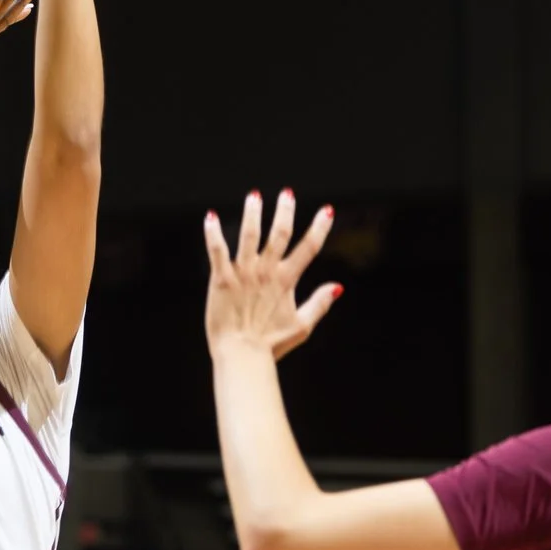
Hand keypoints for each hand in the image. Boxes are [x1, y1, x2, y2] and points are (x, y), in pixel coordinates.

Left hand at [203, 190, 338, 360]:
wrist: (242, 355)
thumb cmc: (271, 344)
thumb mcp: (302, 326)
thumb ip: (320, 303)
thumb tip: (339, 287)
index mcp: (286, 281)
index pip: (308, 249)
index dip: (319, 228)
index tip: (327, 210)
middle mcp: (266, 272)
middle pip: (279, 234)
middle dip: (284, 212)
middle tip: (287, 193)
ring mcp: (243, 273)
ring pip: (250, 235)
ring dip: (253, 214)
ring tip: (255, 196)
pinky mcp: (221, 279)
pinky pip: (217, 250)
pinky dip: (213, 233)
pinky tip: (211, 217)